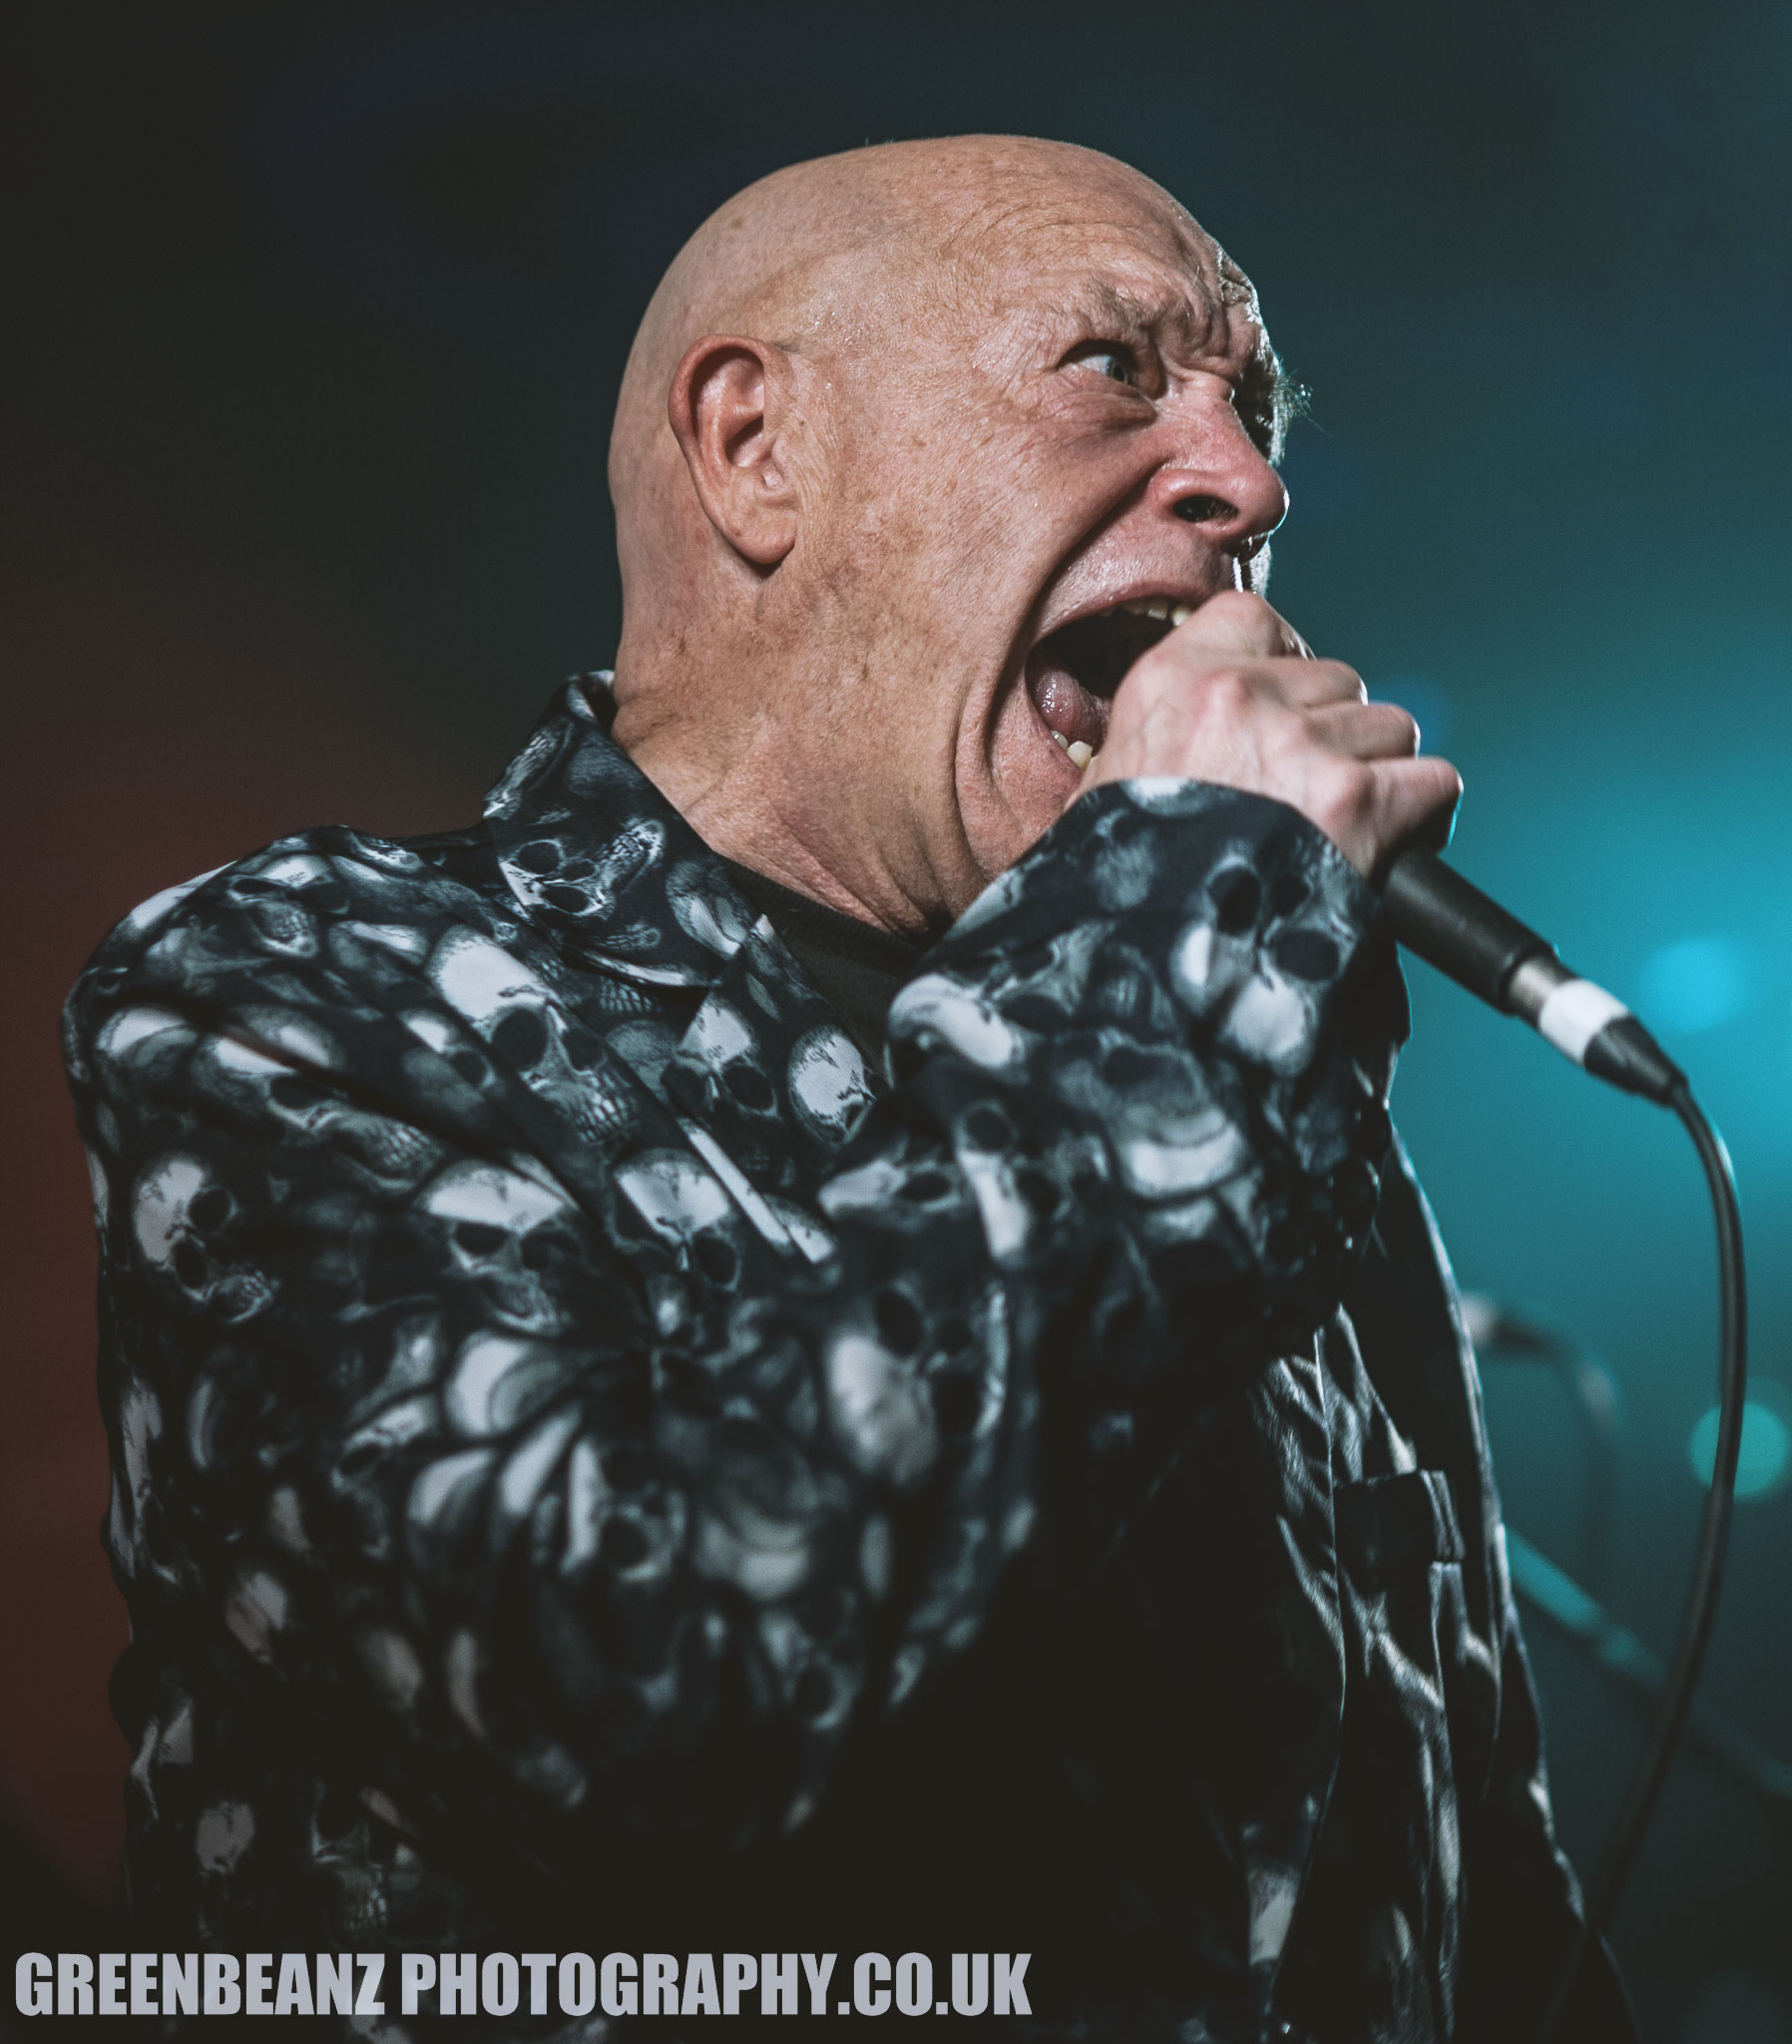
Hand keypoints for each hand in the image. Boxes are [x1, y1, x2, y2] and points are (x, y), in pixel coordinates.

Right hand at [1081, 591, 1460, 878]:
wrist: (1148, 960)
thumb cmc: (1124, 886)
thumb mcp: (1110, 786)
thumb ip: (1167, 735)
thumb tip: (1208, 736)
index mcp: (1169, 682)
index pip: (1257, 621)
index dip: (1284, 666)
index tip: (1283, 711)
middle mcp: (1238, 696)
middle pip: (1337, 681)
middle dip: (1334, 736)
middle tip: (1304, 799)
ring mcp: (1302, 745)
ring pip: (1390, 729)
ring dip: (1377, 777)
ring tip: (1339, 833)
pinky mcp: (1358, 800)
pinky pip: (1434, 782)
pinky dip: (1423, 818)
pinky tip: (1392, 849)